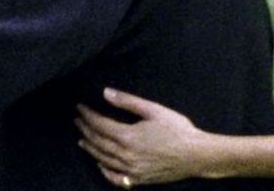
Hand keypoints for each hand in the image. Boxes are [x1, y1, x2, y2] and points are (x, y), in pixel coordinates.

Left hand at [75, 88, 203, 185]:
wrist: (196, 155)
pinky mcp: (139, 179)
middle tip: (77, 120)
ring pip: (104, 160)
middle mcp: (126, 155)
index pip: (100, 125)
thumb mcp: (153, 110)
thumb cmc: (177, 129)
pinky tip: (100, 165)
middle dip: (86, 130)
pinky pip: (116, 178)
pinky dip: (105, 171)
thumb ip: (128, 102)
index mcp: (128, 137)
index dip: (88, 116)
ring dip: (91, 149)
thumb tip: (105, 92)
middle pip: (99, 142)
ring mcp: (132, 170)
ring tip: (81, 140)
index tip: (80, 108)